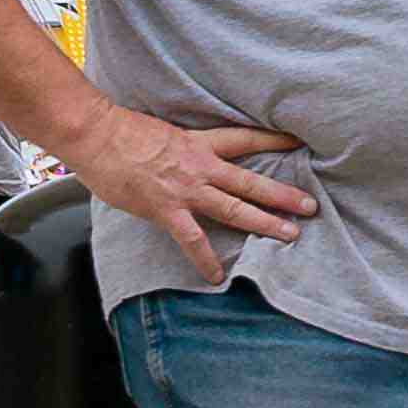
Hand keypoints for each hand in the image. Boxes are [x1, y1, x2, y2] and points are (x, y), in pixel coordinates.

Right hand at [59, 97, 312, 280]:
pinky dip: (206, 260)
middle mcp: (201, 166)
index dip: (274, 141)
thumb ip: (182, 148)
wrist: (96, 135)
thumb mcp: (164, 132)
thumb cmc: (121, 131)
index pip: (246, 139)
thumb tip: (185, 158)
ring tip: (290, 235)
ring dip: (264, 223)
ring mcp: (186, 190)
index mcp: (200, 143)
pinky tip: (217, 276)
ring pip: (234, 208)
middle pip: (251, 181)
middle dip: (283, 195)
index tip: (299, 143)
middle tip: (311, 206)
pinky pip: (192, 240)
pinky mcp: (166, 210)